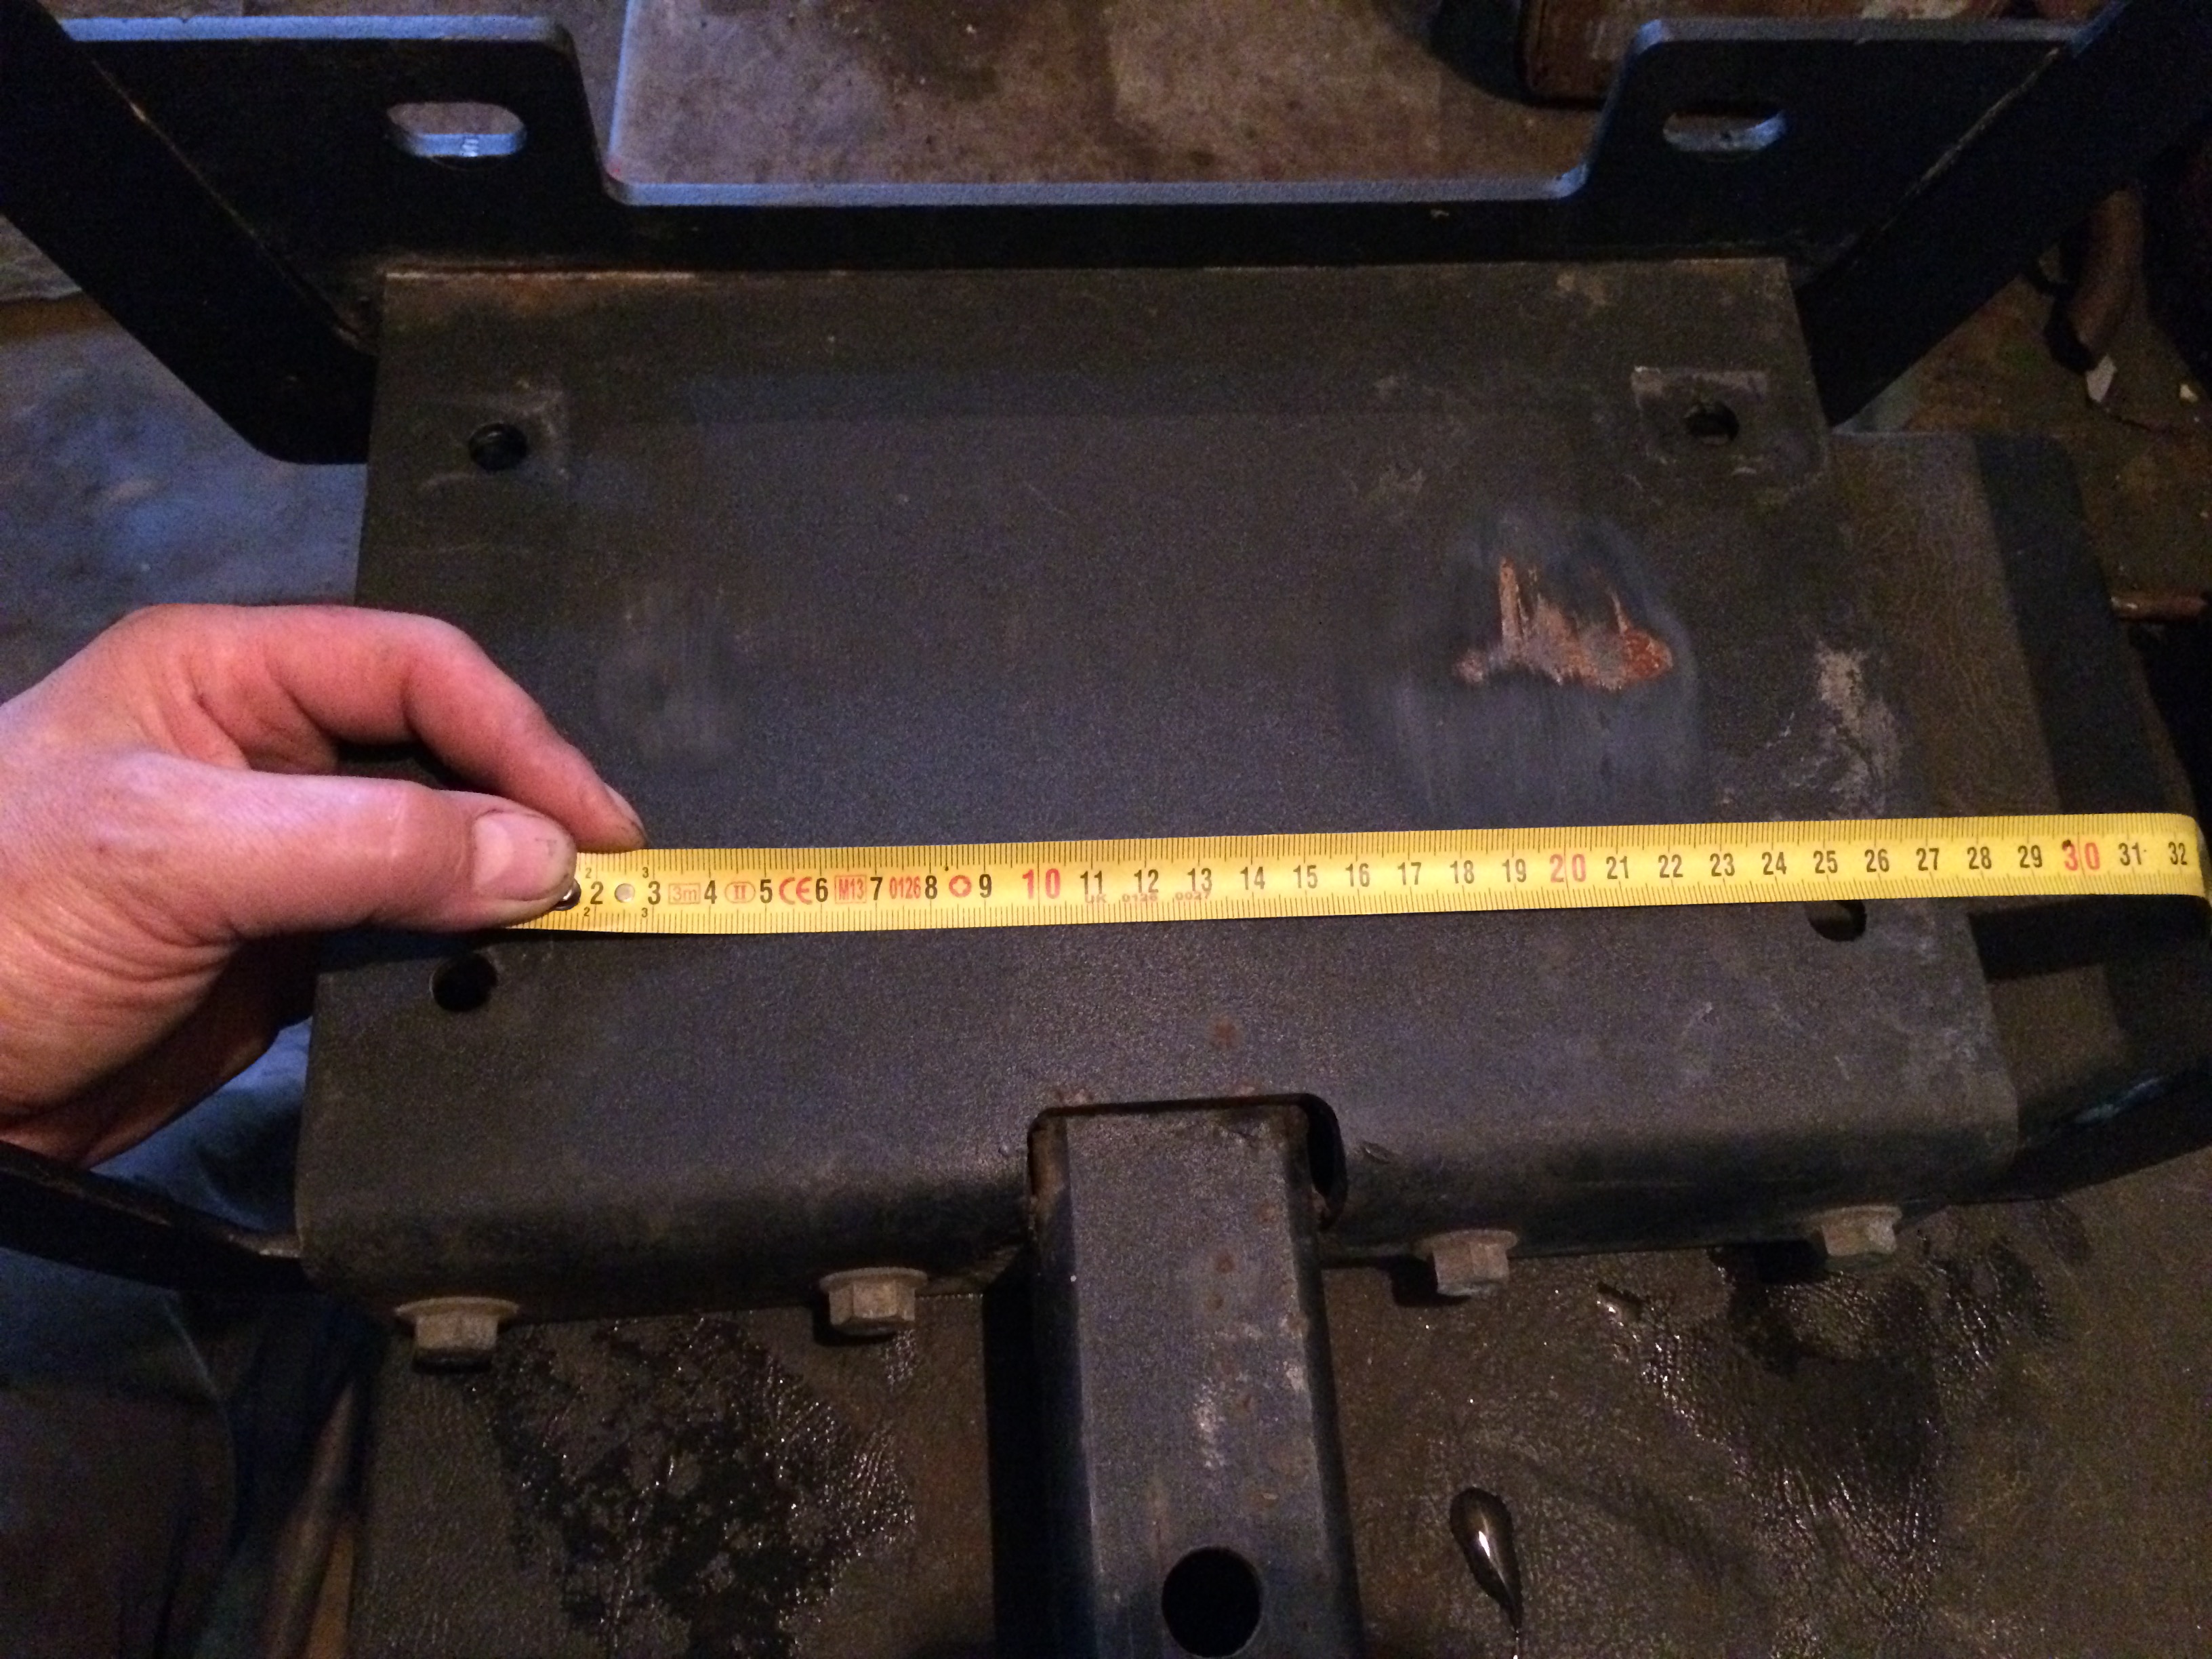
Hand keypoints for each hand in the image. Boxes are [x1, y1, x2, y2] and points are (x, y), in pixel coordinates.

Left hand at [0, 605, 643, 1164]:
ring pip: (435, 848)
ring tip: (576, 933)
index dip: (520, 736)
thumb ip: (370, 842)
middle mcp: (265, 750)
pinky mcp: (287, 954)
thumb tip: (544, 858)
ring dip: (504, 888)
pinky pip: (406, 937)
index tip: (596, 826)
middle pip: (442, 753)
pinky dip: (463, 957)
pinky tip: (505, 979)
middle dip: (526, 810)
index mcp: (226, 674)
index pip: (418, 669)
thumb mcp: (176, 853)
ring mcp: (280, 855)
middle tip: (606, 885)